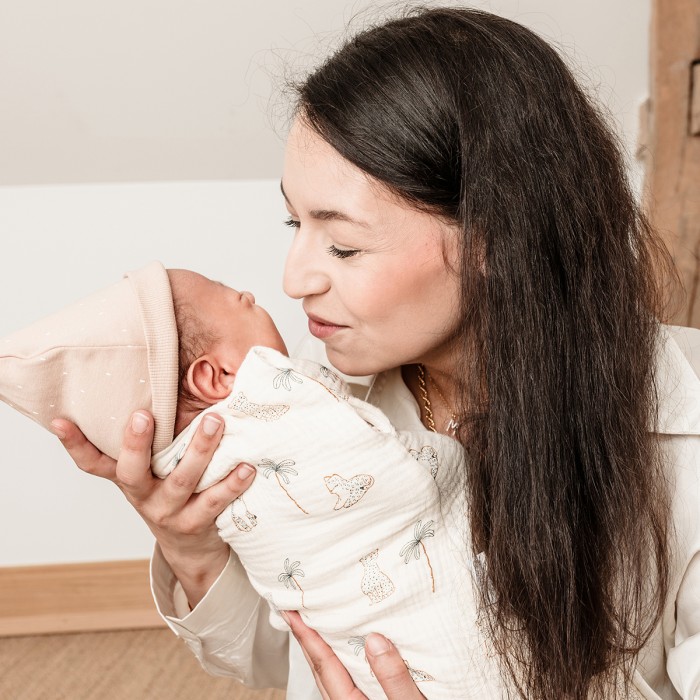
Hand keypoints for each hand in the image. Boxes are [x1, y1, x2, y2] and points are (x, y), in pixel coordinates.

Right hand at [50, 410, 255, 606]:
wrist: (191, 547)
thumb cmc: (172, 492)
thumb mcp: (154, 469)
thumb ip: (156, 440)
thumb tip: (170, 380)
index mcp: (128, 479)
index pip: (92, 463)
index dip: (74, 444)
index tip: (60, 420)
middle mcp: (142, 495)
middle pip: (132, 471)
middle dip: (136, 444)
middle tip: (144, 415)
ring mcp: (168, 512)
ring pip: (181, 481)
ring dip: (199, 450)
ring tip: (215, 422)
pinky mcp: (195, 524)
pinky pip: (214, 502)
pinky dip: (231, 483)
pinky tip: (246, 466)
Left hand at [284, 610, 424, 699]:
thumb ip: (395, 679)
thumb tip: (374, 640)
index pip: (325, 666)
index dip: (307, 637)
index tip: (292, 612)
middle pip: (321, 672)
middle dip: (307, 642)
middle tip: (295, 613)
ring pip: (331, 680)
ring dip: (321, 653)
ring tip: (314, 628)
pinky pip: (346, 685)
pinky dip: (340, 664)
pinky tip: (348, 655)